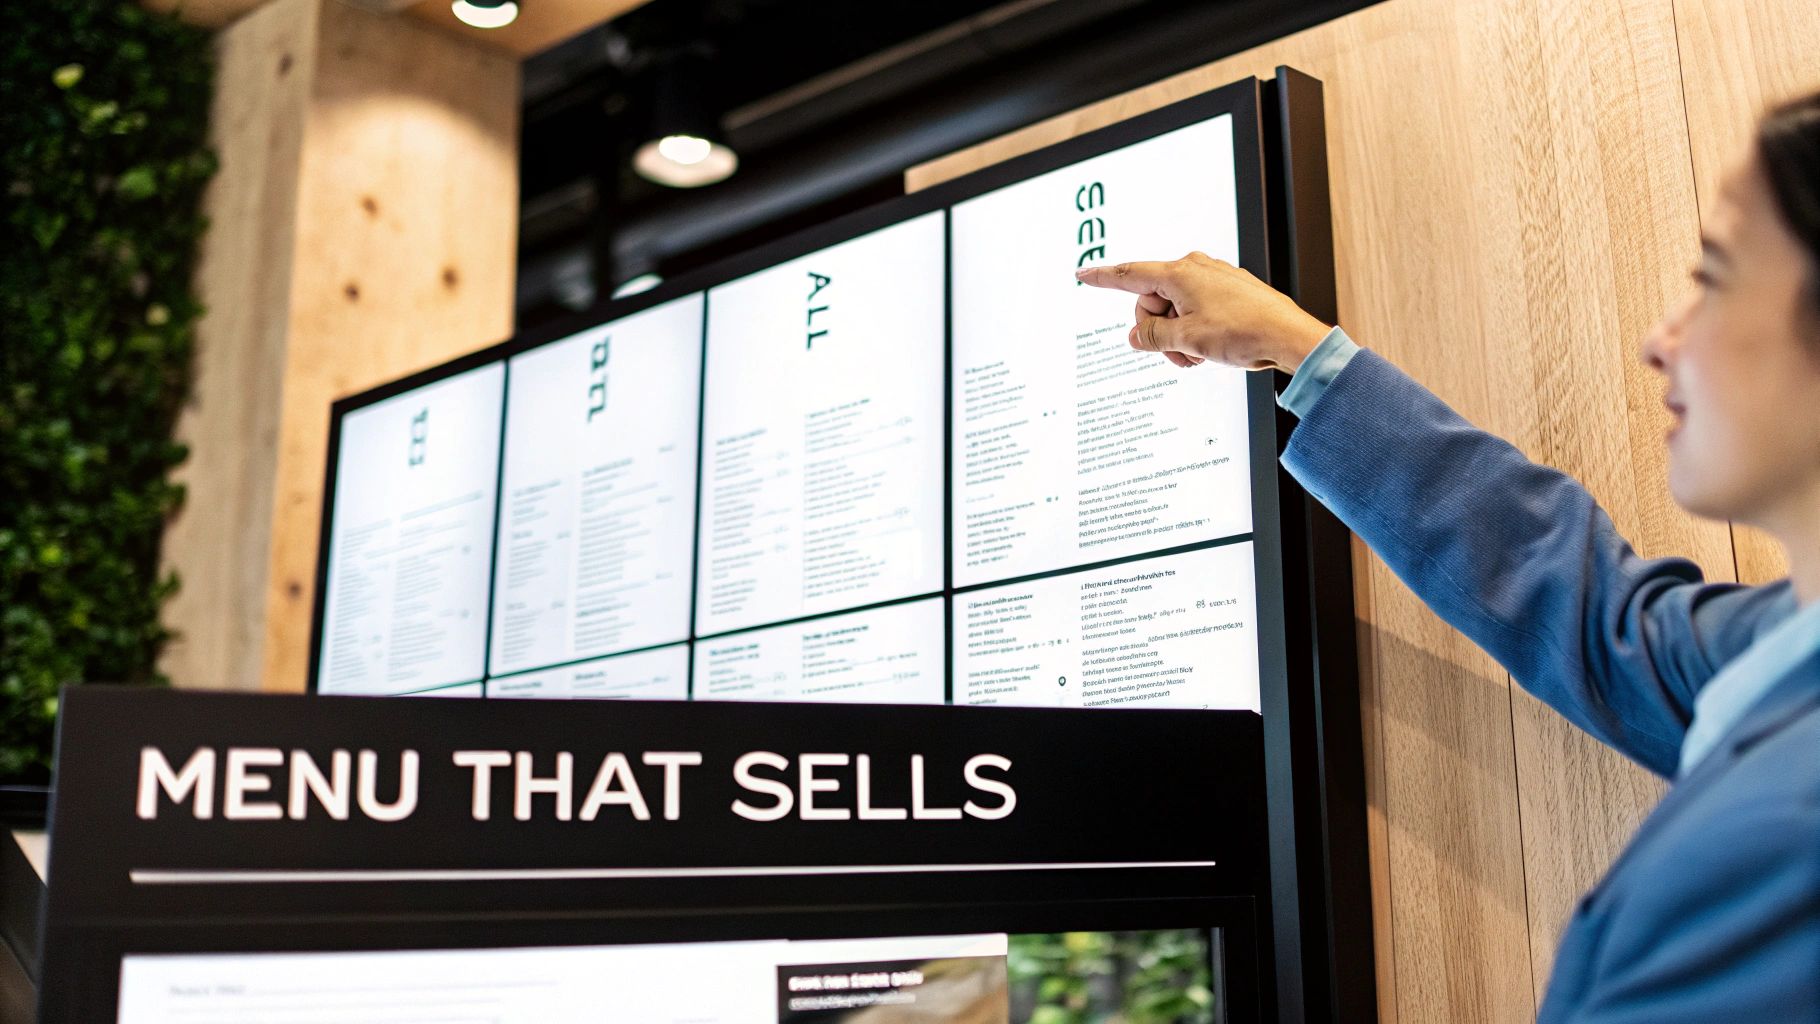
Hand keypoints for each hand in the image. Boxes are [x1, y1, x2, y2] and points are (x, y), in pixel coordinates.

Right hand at [1075, 252, 1330, 371]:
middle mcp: (1195, 269)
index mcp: (1180, 273)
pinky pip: (1196, 310)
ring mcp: (1213, 279)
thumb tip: (1137, 335)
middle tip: (1176, 354)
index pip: (1130, 274)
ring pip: (1175, 310)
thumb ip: (1153, 336)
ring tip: (1197, 355)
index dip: (1103, 277)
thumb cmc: (1243, 332)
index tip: (1083, 273)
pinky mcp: (1228, 291)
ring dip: (1178, 337)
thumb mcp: (1186, 340)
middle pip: (1153, 301)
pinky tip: (1211, 348)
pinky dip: (1195, 332)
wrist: (1288, 336)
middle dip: (1158, 331)